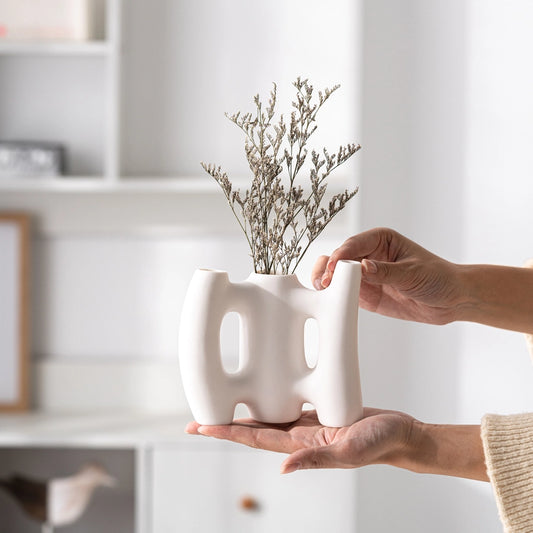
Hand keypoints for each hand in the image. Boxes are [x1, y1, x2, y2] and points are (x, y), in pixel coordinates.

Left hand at [185, 408, 414, 473]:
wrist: (399, 435)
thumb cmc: (379, 444)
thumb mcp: (349, 452)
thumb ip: (317, 460)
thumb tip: (283, 469)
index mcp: (300, 445)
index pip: (255, 439)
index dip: (227, 434)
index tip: (201, 428)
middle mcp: (298, 436)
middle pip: (253, 430)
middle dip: (225, 426)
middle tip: (198, 421)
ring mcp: (307, 425)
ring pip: (267, 417)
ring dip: (244, 414)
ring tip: (223, 405)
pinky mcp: (319, 412)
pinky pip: (288, 405)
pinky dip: (271, 399)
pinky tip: (263, 390)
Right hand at [311, 227, 465, 324]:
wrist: (451, 300)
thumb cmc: (438, 277)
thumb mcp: (413, 273)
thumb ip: (386, 272)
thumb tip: (362, 268)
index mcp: (380, 240)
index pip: (354, 245)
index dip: (341, 255)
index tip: (333, 267)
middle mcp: (368, 255)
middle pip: (339, 258)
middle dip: (328, 268)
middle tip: (325, 281)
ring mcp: (364, 276)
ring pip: (336, 275)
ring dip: (327, 282)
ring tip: (322, 290)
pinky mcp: (365, 295)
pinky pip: (344, 294)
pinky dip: (334, 297)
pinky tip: (329, 301)